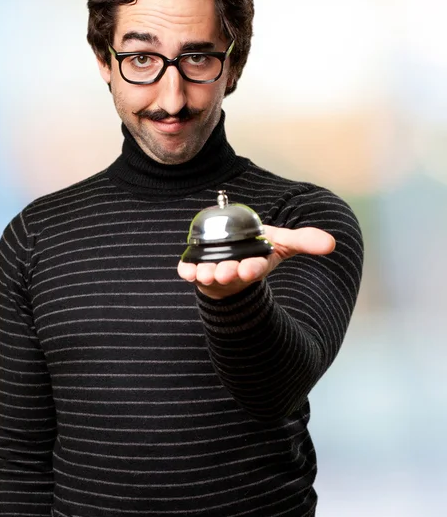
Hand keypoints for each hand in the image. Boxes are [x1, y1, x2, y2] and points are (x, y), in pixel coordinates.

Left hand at [177, 226, 335, 299]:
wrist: (236, 258)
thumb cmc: (258, 251)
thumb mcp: (282, 243)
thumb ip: (303, 241)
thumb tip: (331, 244)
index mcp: (254, 265)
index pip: (255, 268)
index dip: (253, 268)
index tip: (250, 269)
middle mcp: (234, 271)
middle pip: (231, 273)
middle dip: (228, 273)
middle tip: (224, 272)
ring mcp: (215, 272)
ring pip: (209, 275)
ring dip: (206, 274)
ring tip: (204, 273)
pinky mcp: (198, 270)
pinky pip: (190, 272)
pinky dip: (186, 271)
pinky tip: (184, 270)